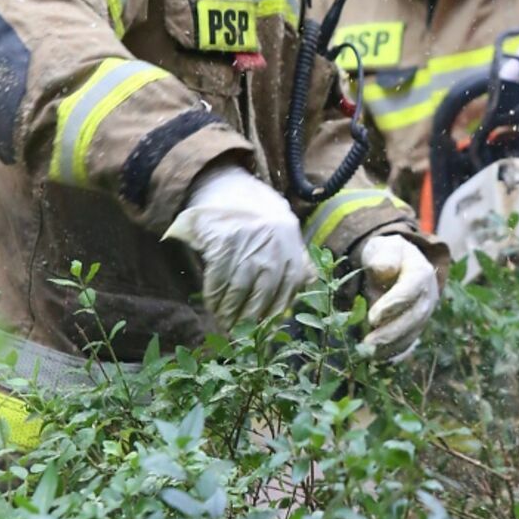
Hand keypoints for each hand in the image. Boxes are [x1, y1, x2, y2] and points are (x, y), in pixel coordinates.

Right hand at [164, 162, 312, 330]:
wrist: (225, 184)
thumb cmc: (256, 217)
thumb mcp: (283, 232)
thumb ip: (294, 257)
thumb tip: (306, 284)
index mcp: (290, 245)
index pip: (288, 288)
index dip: (274, 312)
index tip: (264, 330)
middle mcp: (273, 244)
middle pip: (263, 292)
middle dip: (250, 318)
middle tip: (240, 334)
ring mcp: (248, 241)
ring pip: (239, 288)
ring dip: (229, 311)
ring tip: (224, 322)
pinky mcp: (224, 239)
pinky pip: (219, 276)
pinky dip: (214, 295)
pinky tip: (212, 304)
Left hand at [359, 233, 438, 357]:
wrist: (396, 264)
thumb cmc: (386, 255)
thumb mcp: (383, 247)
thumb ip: (384, 255)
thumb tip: (384, 270)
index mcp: (421, 271)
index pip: (411, 289)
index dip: (393, 305)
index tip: (373, 317)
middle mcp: (428, 293)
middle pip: (415, 316)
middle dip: (392, 331)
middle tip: (368, 342)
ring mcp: (425, 312)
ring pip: (413, 332)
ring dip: (392, 345)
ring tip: (368, 352)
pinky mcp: (418, 325)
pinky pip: (410, 341)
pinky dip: (395, 351)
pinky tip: (377, 357)